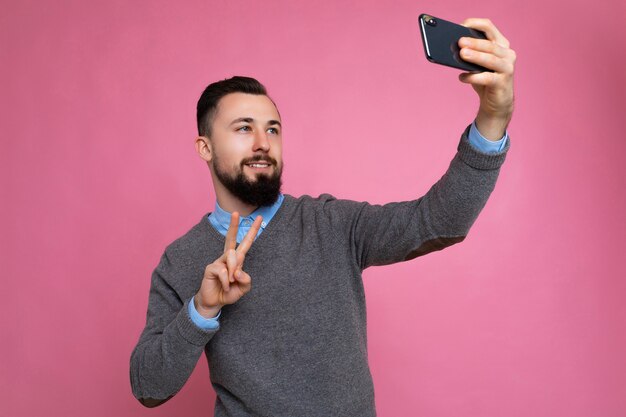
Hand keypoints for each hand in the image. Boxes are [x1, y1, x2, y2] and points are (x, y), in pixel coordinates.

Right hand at [194, 212, 261, 317]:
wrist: (214, 302)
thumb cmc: (229, 293)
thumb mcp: (243, 288)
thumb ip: (246, 280)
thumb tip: (238, 271)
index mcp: (237, 260)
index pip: (245, 243)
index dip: (252, 231)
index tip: (260, 218)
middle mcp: (227, 258)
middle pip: (231, 239)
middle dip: (234, 225)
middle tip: (236, 213)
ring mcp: (218, 261)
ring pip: (231, 257)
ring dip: (234, 272)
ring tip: (231, 283)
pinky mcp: (211, 268)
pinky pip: (223, 271)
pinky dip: (227, 281)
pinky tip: (225, 286)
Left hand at [458, 18, 516, 139]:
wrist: (496, 103)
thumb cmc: (485, 79)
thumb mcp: (477, 65)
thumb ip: (470, 54)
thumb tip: (454, 49)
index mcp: (501, 44)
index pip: (489, 27)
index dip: (475, 24)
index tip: (460, 25)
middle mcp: (507, 54)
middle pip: (489, 44)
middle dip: (474, 42)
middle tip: (459, 41)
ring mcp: (507, 68)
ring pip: (490, 59)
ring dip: (475, 56)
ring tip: (461, 54)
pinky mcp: (502, 83)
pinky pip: (486, 78)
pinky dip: (473, 77)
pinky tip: (462, 77)